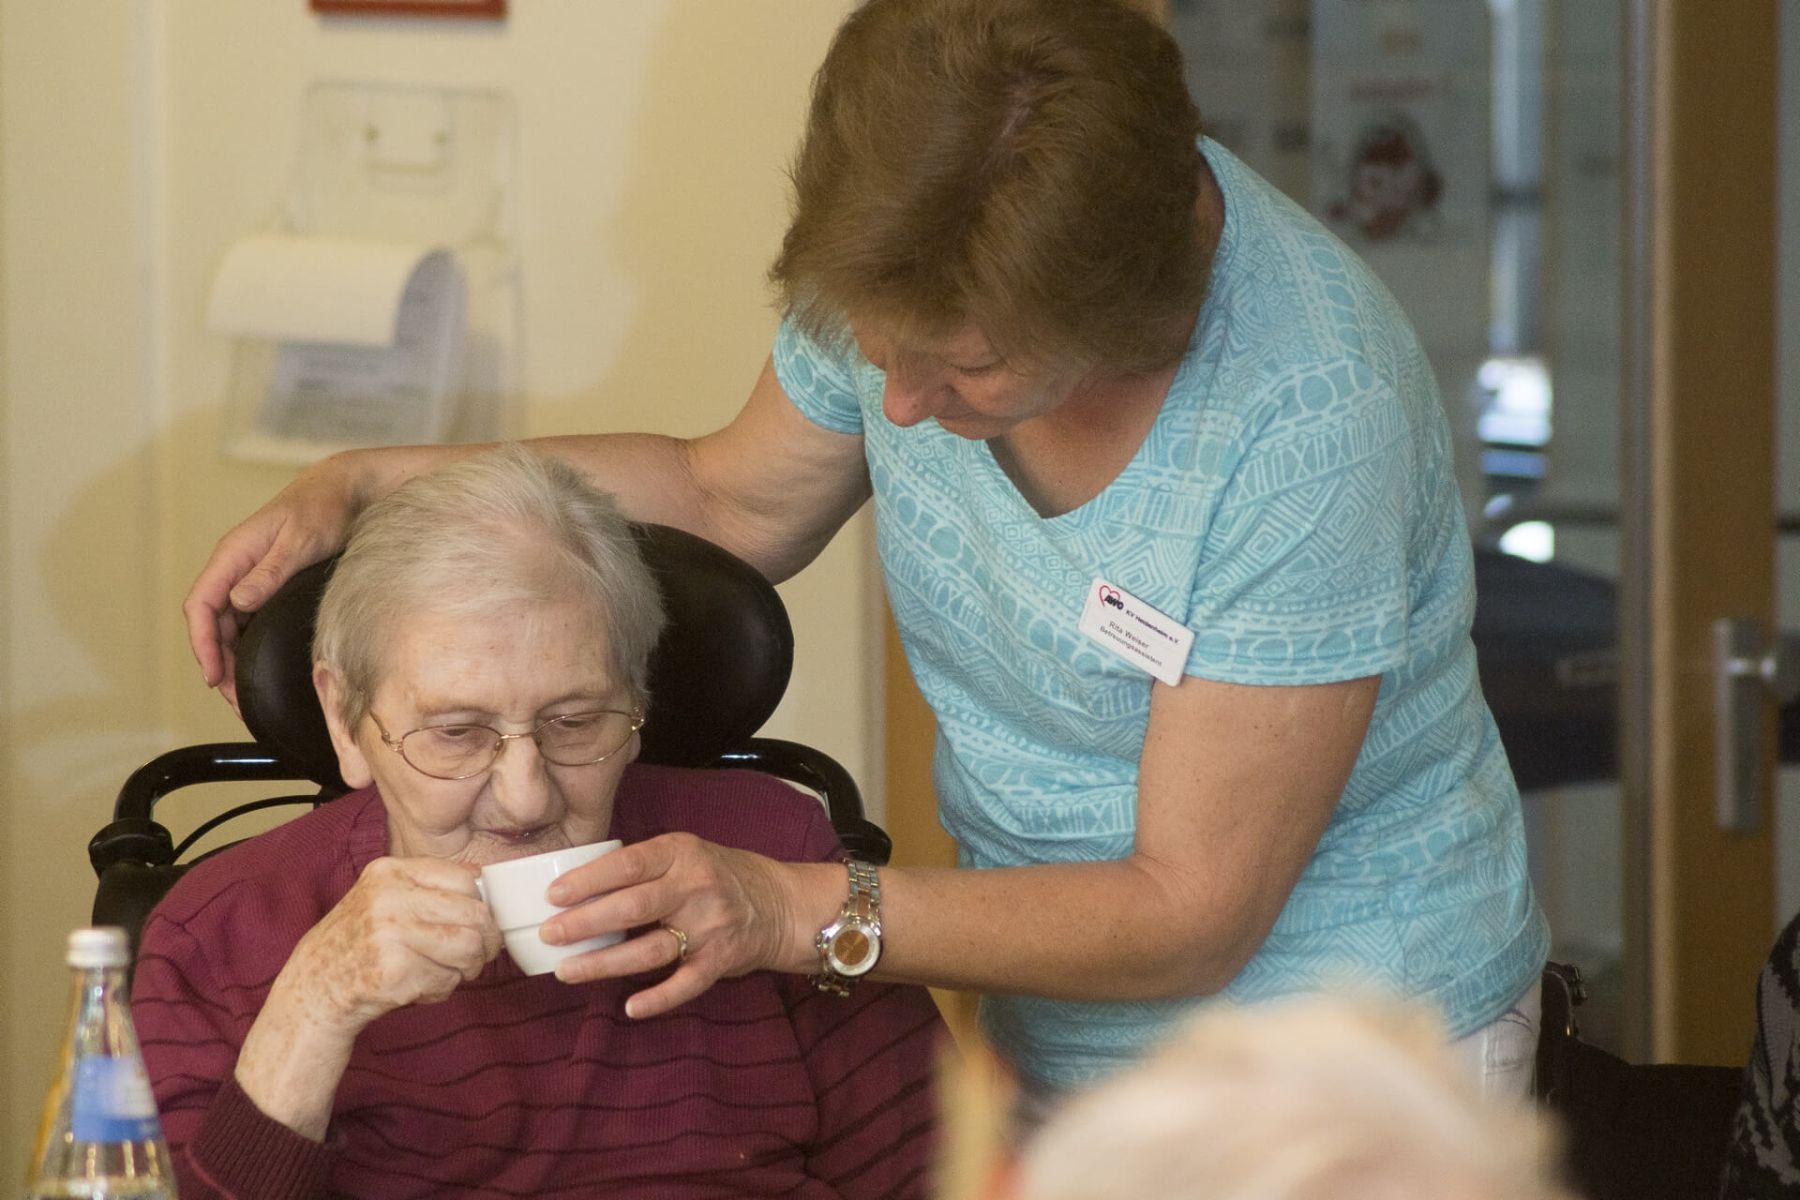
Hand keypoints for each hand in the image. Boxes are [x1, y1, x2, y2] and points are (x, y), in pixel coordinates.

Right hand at [182, 453, 367, 710]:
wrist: (347, 490)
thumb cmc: (324, 508)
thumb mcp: (300, 540)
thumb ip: (270, 571)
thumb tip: (238, 603)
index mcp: (233, 555)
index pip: (200, 605)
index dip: (202, 645)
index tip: (214, 678)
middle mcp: (235, 568)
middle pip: (210, 623)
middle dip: (217, 663)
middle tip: (235, 701)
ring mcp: (250, 577)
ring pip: (228, 626)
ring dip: (231, 659)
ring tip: (245, 694)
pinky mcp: (268, 584)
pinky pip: (247, 621)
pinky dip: (248, 647)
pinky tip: (260, 668)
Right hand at [275, 856, 501, 1033]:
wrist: (314, 986)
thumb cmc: (360, 942)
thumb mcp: (385, 897)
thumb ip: (429, 887)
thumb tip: (485, 884)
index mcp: (391, 872)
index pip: (465, 880)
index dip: (482, 905)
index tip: (481, 923)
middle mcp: (389, 898)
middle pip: (474, 915)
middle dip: (486, 941)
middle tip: (478, 955)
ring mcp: (389, 934)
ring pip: (469, 947)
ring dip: (469, 967)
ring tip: (451, 971)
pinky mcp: (394, 971)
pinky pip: (448, 979)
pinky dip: (443, 988)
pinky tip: (422, 986)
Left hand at [539, 832, 817, 1018]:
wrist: (778, 903)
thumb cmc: (717, 875)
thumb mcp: (684, 854)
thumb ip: (643, 867)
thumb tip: (578, 889)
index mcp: (681, 853)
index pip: (628, 864)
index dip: (588, 880)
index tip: (553, 895)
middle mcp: (695, 887)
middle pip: (633, 907)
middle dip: (585, 923)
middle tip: (549, 935)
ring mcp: (710, 926)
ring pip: (649, 950)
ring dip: (604, 964)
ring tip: (566, 971)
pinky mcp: (720, 960)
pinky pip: (685, 984)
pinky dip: (658, 998)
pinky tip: (630, 1007)